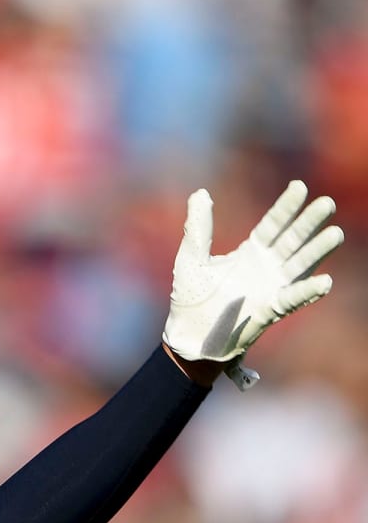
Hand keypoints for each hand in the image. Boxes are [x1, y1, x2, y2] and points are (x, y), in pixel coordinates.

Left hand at [162, 180, 342, 386]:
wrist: (188, 336)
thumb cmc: (190, 299)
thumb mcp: (191, 259)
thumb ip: (198, 228)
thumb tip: (200, 193)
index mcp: (250, 252)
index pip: (273, 224)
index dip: (286, 207)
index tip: (299, 186)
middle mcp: (267, 267)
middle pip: (292, 240)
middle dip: (308, 223)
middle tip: (326, 203)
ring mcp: (271, 287)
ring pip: (299, 265)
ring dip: (317, 251)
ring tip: (335, 234)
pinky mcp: (270, 310)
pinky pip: (292, 299)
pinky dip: (308, 291)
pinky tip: (325, 281)